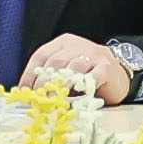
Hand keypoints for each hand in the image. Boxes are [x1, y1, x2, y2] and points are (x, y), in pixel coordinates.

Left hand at [19, 35, 138, 107]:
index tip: (25, 91)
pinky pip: (94, 76)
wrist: (118, 72)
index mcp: (62, 44)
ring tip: (54, 100)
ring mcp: (93, 55)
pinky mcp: (107, 67)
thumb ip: (50, 78)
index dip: (30, 73)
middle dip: (44, 82)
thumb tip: (29, 94)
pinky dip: (83, 86)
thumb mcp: (65, 71)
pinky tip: (77, 96)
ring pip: (73, 66)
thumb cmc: (87, 74)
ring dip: (62, 85)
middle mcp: (77, 45)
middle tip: (39, 99)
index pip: (41, 55)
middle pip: (55, 61)